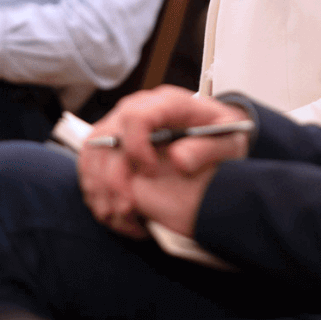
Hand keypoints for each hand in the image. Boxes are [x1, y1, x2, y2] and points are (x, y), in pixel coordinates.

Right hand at [76, 86, 250, 237]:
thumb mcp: (230, 140)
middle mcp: (136, 109)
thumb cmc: (221, 133)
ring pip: (92, 154)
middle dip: (112, 179)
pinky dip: (97, 193)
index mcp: (166, 103)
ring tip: (122, 217)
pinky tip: (117, 214)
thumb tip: (178, 160)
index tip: (151, 173)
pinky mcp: (111, 143)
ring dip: (100, 190)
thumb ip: (208, 149)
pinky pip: (90, 165)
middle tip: (129, 209)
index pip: (136, 117)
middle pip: (106, 138)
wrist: (215, 131)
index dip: (137, 147)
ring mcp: (120, 125)